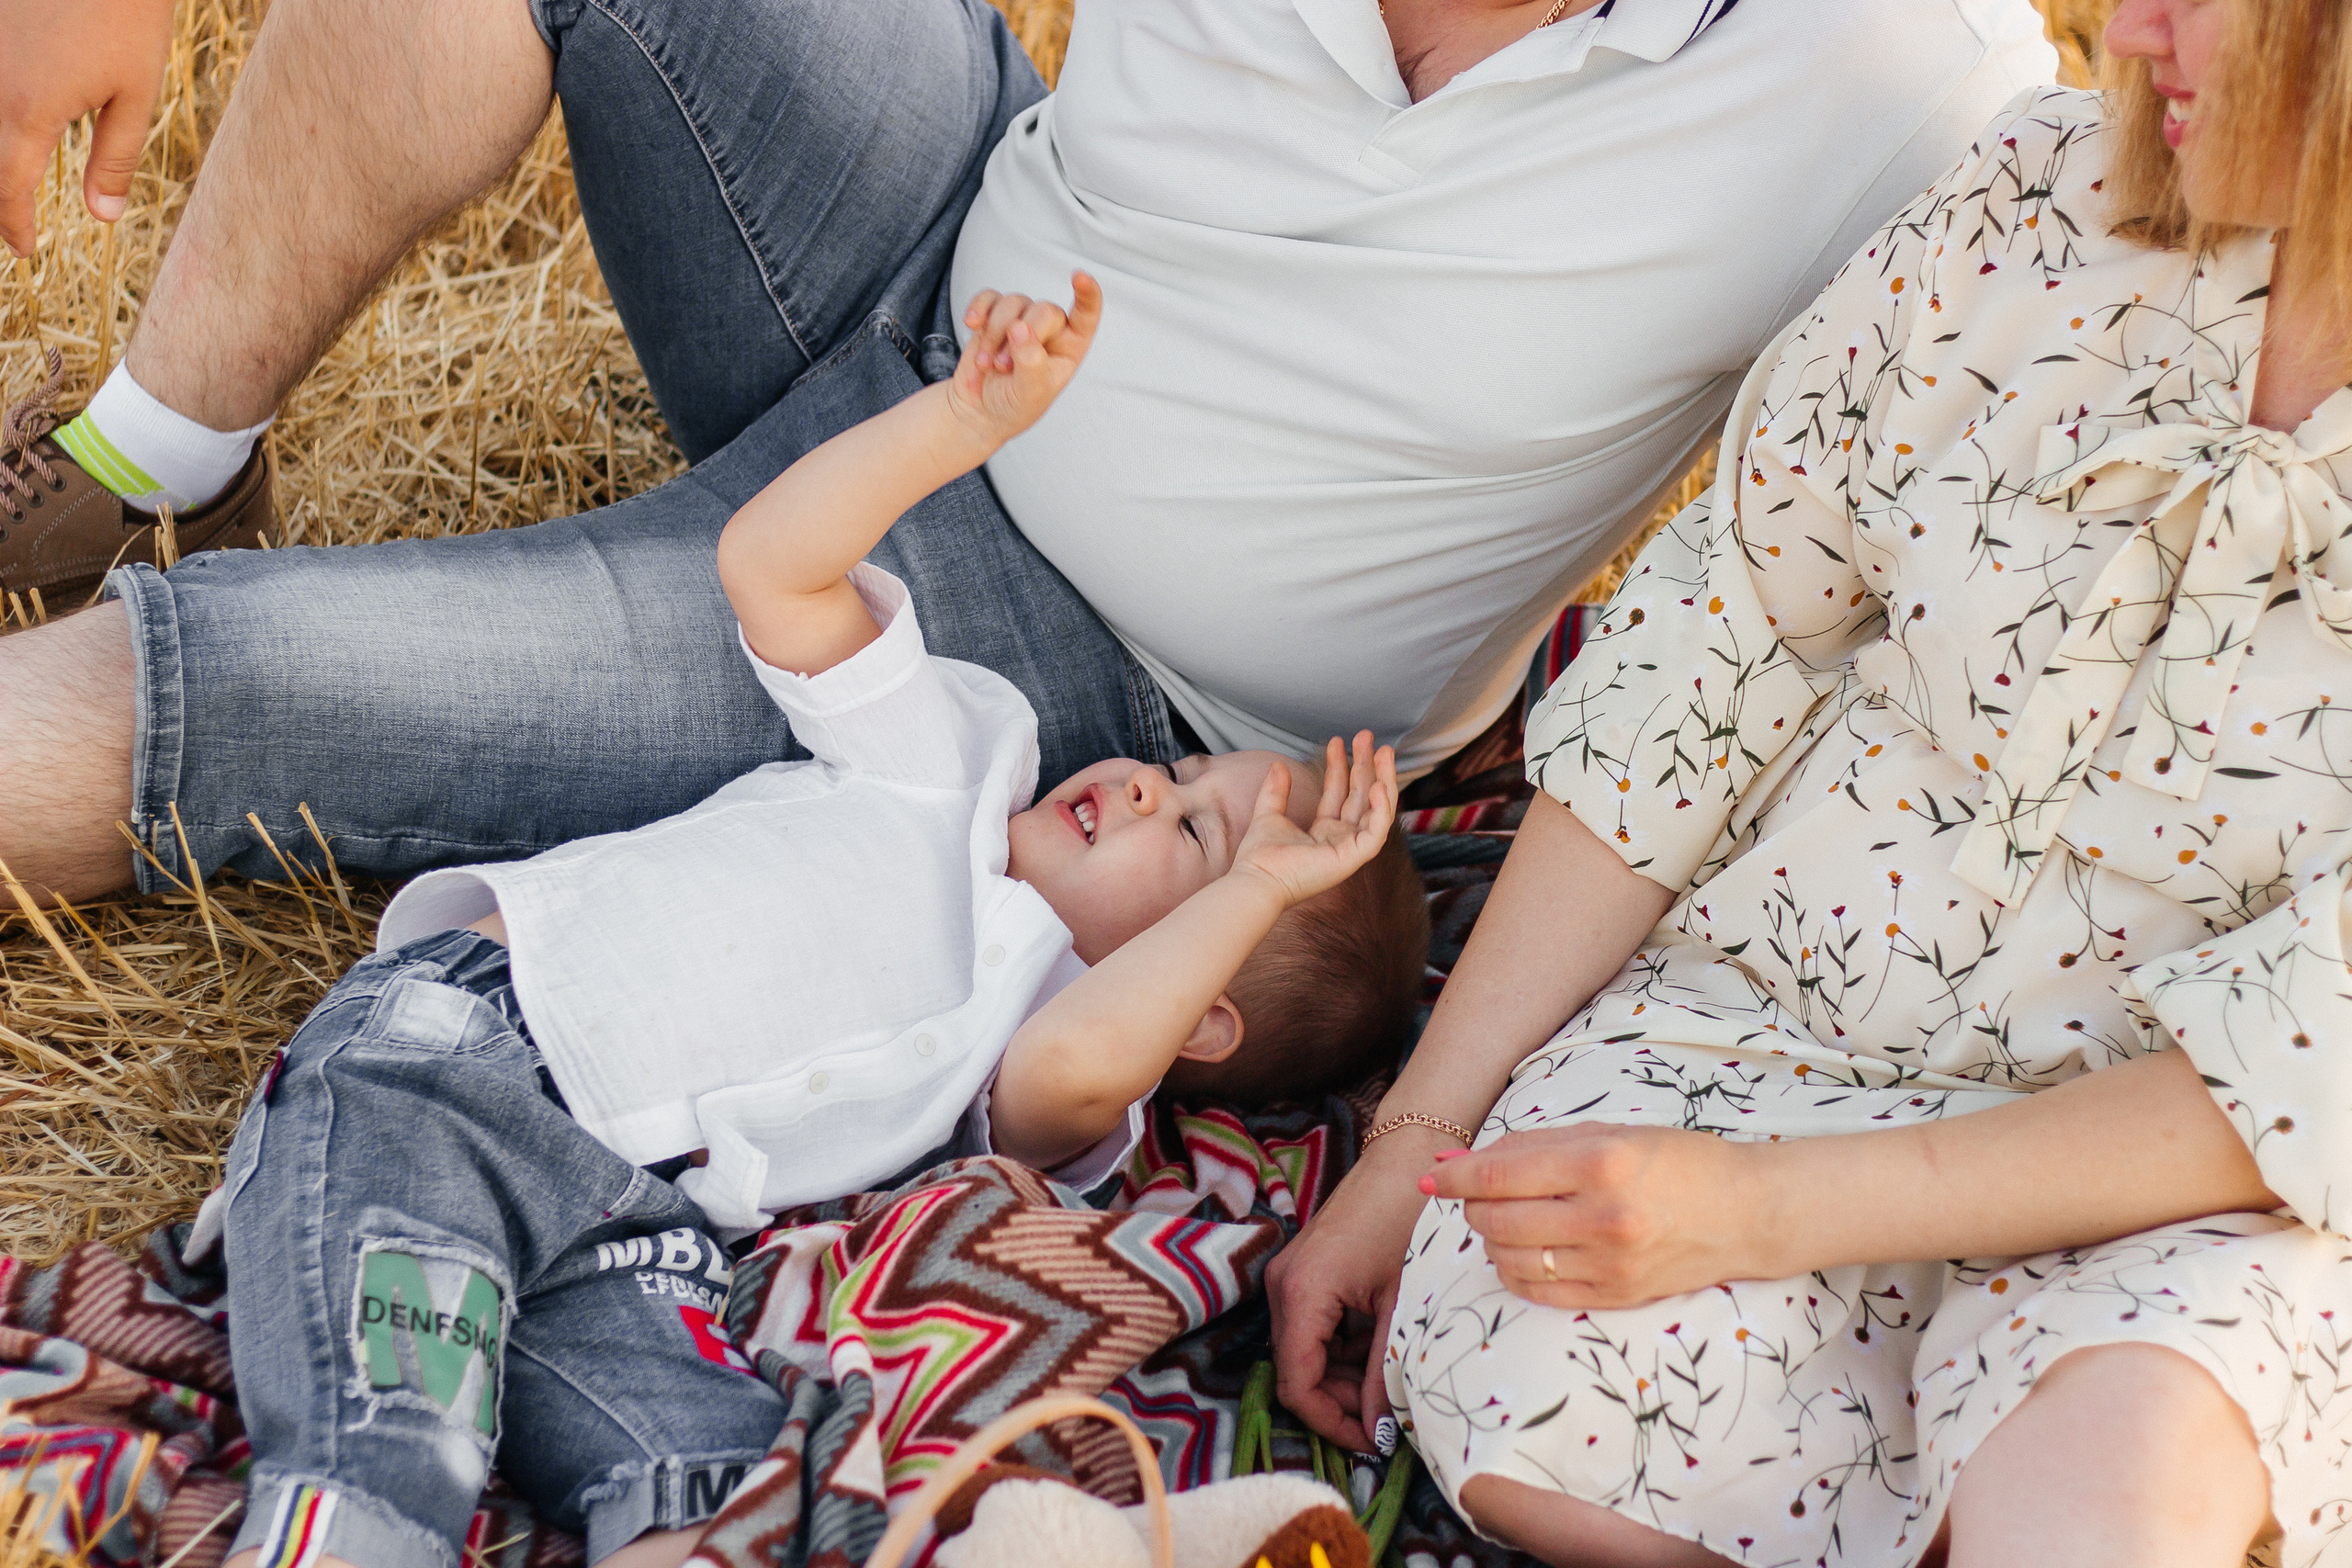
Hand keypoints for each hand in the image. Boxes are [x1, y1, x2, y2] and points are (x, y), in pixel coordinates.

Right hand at [0, 0, 174, 254]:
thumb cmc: (126, 17)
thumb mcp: (135, 96)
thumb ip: (114, 159)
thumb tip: (102, 218)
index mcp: (28, 111)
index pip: (8, 189)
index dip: (13, 224)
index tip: (25, 249)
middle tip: (12, 225)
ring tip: (9, 186)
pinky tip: (9, 133)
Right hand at [946, 272, 1102, 448]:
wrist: (979, 410)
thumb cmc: (1014, 405)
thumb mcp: (1030, 394)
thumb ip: (1031, 363)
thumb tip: (1021, 329)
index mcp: (1070, 348)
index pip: (1086, 315)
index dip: (1087, 294)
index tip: (1080, 277)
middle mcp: (1050, 329)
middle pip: (1043, 310)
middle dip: (1021, 336)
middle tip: (1004, 367)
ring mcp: (1021, 319)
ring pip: (1013, 302)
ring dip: (995, 334)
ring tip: (987, 364)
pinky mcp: (993, 315)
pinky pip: (988, 297)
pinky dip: (979, 309)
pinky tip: (972, 324)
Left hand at [1231, 732, 1397, 907]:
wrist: (1255, 881)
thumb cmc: (1259, 858)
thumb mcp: (1268, 814)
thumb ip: (1276, 791)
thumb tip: (1279, 764)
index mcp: (1323, 833)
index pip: (1340, 794)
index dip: (1341, 766)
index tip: (1337, 741)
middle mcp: (1340, 840)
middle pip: (1361, 797)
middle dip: (1367, 765)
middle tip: (1367, 736)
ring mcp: (1349, 850)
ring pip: (1377, 810)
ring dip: (1383, 779)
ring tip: (1385, 751)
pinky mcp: (1353, 859)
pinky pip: (1376, 832)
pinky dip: (1382, 809)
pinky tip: (1378, 784)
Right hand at [1266, 1125, 1443, 1450]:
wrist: (1406, 1157)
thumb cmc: (1408, 1221)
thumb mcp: (1402, 1305)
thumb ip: (1383, 1371)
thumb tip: (1378, 1430)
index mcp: (1302, 1293)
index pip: (1296, 1384)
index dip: (1330, 1423)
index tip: (1371, 1442)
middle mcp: (1283, 1285)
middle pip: (1296, 1370)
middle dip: (1338, 1403)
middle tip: (1386, 1420)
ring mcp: (1289, 1275)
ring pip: (1304, 1351)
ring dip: (1341, 1378)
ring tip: (1389, 1386)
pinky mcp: (1303, 1270)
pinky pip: (1313, 1327)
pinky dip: (1341, 1349)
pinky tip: (1379, 1349)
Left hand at [1428, 1123, 1787, 1309]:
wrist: (1747, 1212)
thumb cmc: (1675, 1161)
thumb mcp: (1607, 1133)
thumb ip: (1529, 1146)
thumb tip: (1452, 1158)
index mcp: (1601, 1163)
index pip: (1500, 1175)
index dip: (1456, 1177)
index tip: (1432, 1176)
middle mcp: (1604, 1217)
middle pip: (1499, 1220)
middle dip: (1475, 1207)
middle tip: (1481, 1195)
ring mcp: (1610, 1264)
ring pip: (1511, 1260)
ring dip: (1493, 1240)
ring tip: (1508, 1220)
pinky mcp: (1615, 1296)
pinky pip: (1538, 1291)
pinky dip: (1516, 1271)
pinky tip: (1527, 1250)